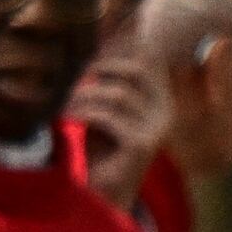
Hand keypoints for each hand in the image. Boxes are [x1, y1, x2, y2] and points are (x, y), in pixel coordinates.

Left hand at [69, 51, 164, 211]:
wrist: (105, 189)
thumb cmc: (101, 144)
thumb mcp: (104, 106)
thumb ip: (107, 80)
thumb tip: (96, 42)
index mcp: (159, 98)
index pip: (149, 60)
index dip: (123, 47)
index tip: (92, 49)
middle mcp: (164, 112)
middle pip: (137, 70)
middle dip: (102, 68)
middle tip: (76, 80)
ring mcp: (156, 129)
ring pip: (118, 94)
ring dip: (85, 95)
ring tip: (66, 106)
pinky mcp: (141, 145)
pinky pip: (108, 116)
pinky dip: (84, 113)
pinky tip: (69, 118)